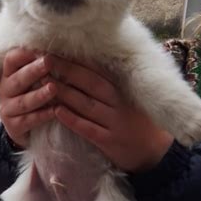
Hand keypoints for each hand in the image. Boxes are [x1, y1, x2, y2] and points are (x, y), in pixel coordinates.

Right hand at [0, 48, 55, 147]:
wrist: (27, 130)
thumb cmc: (35, 97)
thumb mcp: (37, 81)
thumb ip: (45, 67)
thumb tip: (66, 50)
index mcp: (10, 75)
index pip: (12, 59)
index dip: (25, 54)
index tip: (41, 49)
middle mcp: (5, 90)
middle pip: (18, 79)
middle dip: (34, 70)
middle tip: (49, 62)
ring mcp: (7, 109)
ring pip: (23, 101)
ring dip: (39, 94)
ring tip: (53, 88)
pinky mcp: (13, 126)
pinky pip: (28, 120)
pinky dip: (42, 115)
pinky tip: (55, 111)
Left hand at [48, 55, 173, 172]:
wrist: (156, 152)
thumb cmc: (136, 121)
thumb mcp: (129, 97)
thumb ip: (111, 82)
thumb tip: (86, 62)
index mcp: (123, 88)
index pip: (99, 69)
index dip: (78, 59)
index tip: (59, 49)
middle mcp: (119, 102)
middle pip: (91, 82)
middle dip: (67, 70)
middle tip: (46, 60)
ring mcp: (114, 122)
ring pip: (86, 104)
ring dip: (64, 92)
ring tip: (44, 82)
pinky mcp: (109, 141)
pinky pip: (87, 128)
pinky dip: (72, 119)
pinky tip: (56, 111)